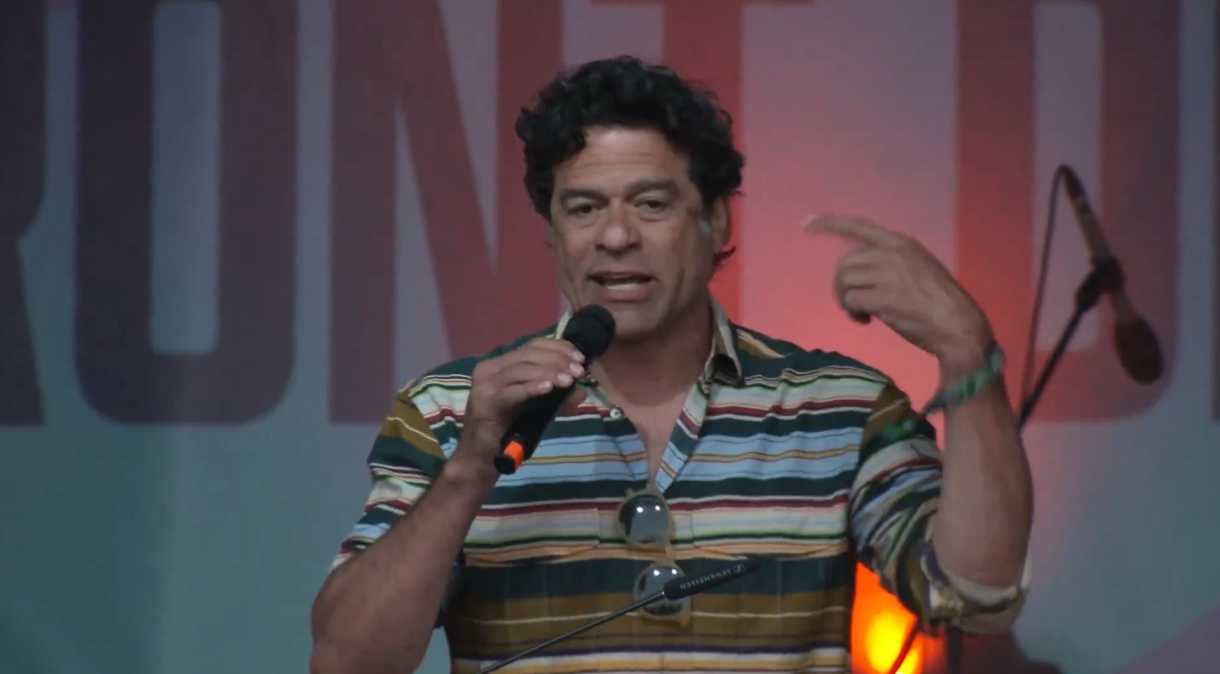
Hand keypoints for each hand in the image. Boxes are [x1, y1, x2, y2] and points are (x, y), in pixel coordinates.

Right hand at [452, 337, 588, 465]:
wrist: (479, 455)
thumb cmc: (506, 429)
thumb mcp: (534, 407)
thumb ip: (556, 396)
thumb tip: (582, 390)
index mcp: (499, 364)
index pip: (531, 345)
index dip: (557, 347)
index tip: (579, 357)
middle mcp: (489, 369)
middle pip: (527, 354)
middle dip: (557, 360)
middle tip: (578, 371)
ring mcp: (485, 385)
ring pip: (521, 369)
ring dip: (548, 372)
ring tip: (569, 380)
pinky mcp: (486, 403)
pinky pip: (512, 392)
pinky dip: (532, 387)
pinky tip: (549, 388)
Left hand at [805, 213, 993, 366]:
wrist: (958, 325)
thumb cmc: (941, 301)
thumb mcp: (919, 268)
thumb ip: (891, 263)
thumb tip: (861, 273)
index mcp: (901, 243)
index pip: (859, 226)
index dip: (830, 223)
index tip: (807, 222)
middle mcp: (891, 253)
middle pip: (845, 263)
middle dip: (841, 285)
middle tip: (852, 304)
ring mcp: (886, 274)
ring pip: (844, 281)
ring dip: (845, 300)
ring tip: (860, 314)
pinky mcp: (882, 297)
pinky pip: (850, 300)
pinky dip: (852, 313)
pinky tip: (865, 321)